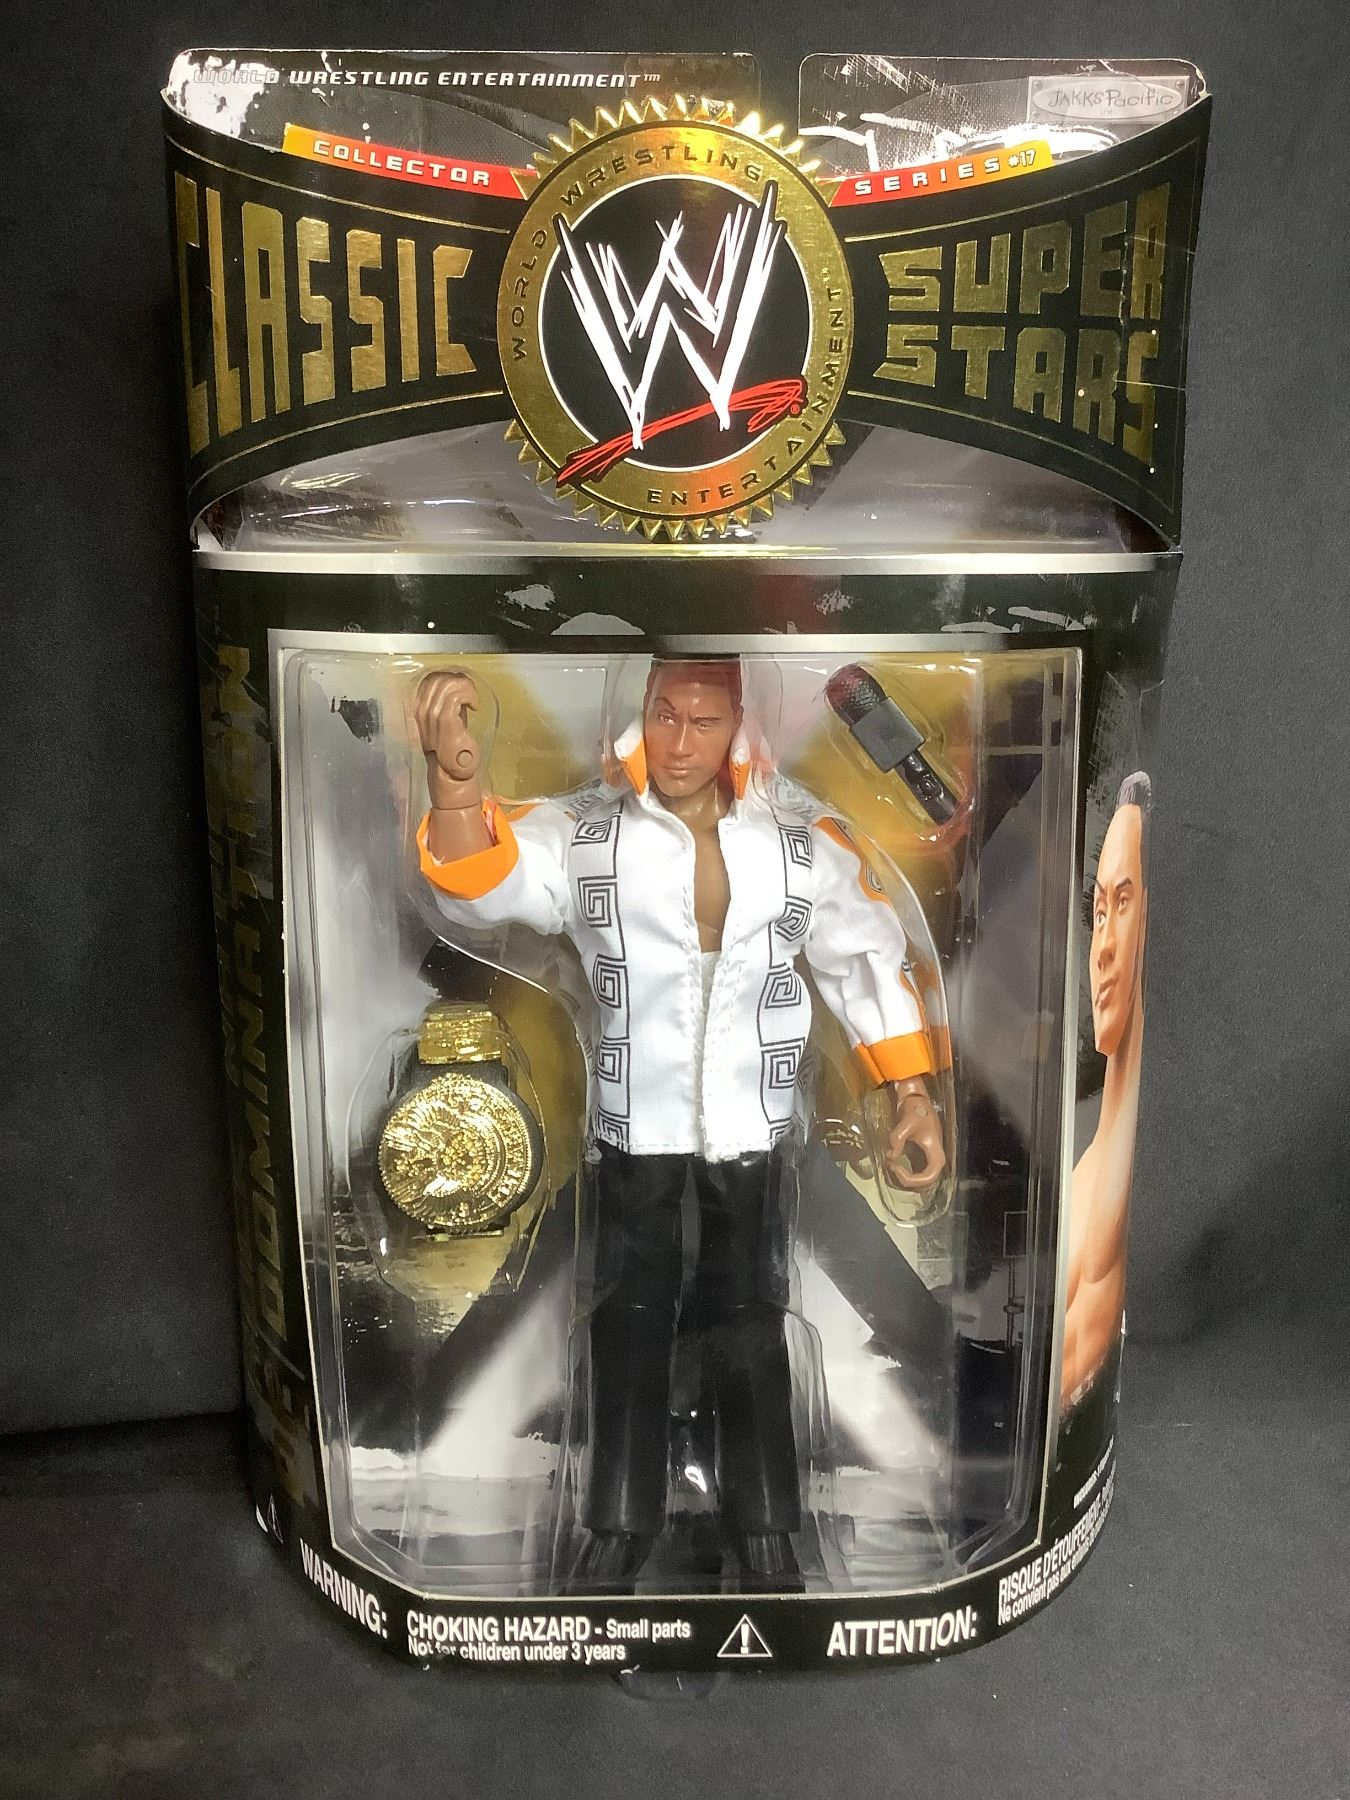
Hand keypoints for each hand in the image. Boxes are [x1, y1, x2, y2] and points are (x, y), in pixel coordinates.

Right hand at [415, 670, 482, 809]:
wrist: (450, 774)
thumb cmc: (451, 749)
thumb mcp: (444, 722)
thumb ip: (445, 704)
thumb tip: (456, 687)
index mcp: (419, 708)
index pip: (430, 679)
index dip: (449, 677)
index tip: (462, 688)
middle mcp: (422, 710)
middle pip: (439, 678)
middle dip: (460, 681)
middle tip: (470, 694)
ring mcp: (431, 715)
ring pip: (449, 683)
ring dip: (467, 688)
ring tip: (473, 701)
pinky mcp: (445, 721)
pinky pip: (457, 695)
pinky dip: (469, 696)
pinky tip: (475, 707)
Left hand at [882, 1082, 945, 1190]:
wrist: (916, 1101)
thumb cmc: (916, 1110)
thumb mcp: (906, 1123)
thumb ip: (897, 1140)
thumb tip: (890, 1156)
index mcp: (936, 1155)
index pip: (927, 1179)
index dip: (909, 1179)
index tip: (894, 1166)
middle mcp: (934, 1162)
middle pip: (923, 1186)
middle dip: (903, 1181)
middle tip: (890, 1166)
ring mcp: (927, 1161)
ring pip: (917, 1184)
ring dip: (901, 1180)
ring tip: (888, 1164)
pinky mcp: (920, 1159)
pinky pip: (913, 1175)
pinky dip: (900, 1175)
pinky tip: (890, 1163)